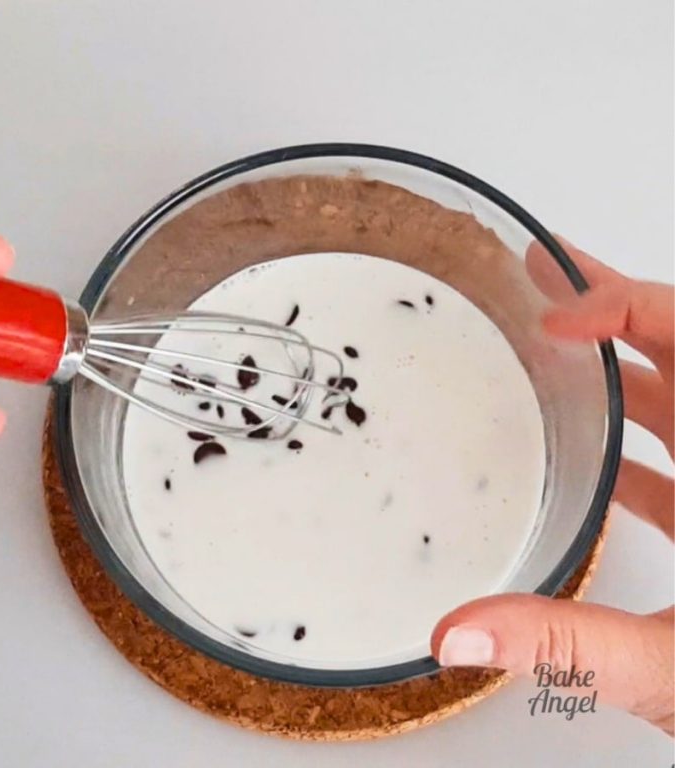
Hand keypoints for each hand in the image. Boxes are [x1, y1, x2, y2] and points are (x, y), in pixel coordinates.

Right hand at [432, 238, 673, 733]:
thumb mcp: (670, 666)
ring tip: (549, 336)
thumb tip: (460, 629)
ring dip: (614, 368)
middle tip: (546, 271)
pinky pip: (670, 467)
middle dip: (611, 307)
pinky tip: (580, 453)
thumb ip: (565, 644)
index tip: (555, 319)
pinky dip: (627, 447)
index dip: (626, 310)